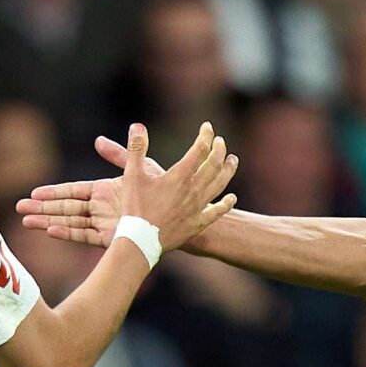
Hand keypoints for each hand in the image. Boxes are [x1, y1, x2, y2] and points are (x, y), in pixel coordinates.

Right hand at [18, 129, 166, 245]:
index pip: (72, 192)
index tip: (33, 193)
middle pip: (66, 208)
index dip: (53, 192)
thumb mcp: (139, 170)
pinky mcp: (111, 237)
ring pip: (71, 222)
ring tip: (27, 222)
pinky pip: (86, 235)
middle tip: (19, 209)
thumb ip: (120, 155)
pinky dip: (69, 233)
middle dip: (42, 208)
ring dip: (48, 221)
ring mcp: (104, 224)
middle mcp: (101, 209)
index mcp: (104, 192)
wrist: (180, 215)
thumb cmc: (162, 192)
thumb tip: (98, 139)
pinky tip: (51, 231)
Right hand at [110, 121, 237, 253]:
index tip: (207, 127)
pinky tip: (232, 198)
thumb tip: (138, 126)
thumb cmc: (135, 207)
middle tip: (220, 141)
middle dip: (219, 149)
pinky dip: (227, 203)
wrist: (141, 240)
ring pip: (220, 184)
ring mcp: (198, 207)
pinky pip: (217, 211)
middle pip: (214, 164)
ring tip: (233, 160)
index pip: (200, 149)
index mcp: (180, 175)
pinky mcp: (198, 223)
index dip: (205, 136)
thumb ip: (136, 149)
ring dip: (228, 170)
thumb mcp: (132, 175)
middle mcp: (193, 189)